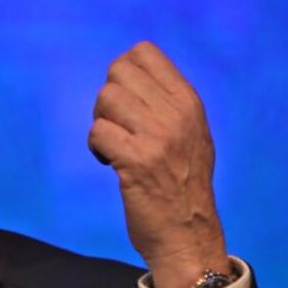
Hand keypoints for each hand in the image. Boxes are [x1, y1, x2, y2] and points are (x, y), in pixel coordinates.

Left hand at [88, 41, 229, 287]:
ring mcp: (158, 137)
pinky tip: (111, 163)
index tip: (128, 102)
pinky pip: (97, 132)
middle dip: (108, 99)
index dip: (123, 73)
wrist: (189, 235)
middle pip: (117, 72)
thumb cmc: (183, 184)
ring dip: (101, 123)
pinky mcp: (136, 161)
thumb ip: (167, 101)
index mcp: (189, 101)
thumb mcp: (191, 133)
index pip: (144, 52)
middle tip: (119, 127)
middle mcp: (177, 114)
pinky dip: (96, 148)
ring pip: (105, 98)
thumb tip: (129, 67)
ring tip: (116, 146)